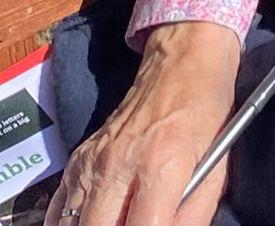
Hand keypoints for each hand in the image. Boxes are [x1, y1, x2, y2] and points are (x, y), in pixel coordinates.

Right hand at [44, 19, 240, 225]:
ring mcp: (91, 162)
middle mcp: (117, 165)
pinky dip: (68, 224)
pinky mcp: (78, 159)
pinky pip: (58, 209)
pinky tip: (89, 222)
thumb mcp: (216, 169)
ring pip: (71, 224)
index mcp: (160, 167)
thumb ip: (193, 216)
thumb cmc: (203, 116)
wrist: (181, 64)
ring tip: (116, 221)